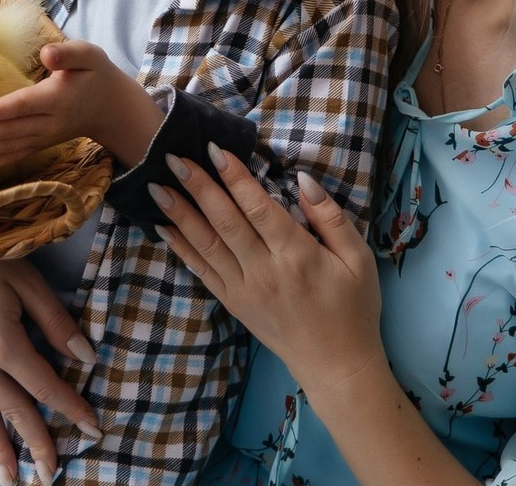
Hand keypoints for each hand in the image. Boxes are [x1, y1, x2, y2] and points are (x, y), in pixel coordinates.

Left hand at [0, 39, 165, 170]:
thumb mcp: (90, 55)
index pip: (23, 106)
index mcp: (57, 98)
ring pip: (10, 145)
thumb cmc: (97, 74)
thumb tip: (46, 54)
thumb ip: (68, 53)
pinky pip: (16, 155)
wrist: (112, 107)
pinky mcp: (41, 143)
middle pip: (11, 130)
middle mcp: (50, 122)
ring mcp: (45, 136)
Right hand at [0, 242, 100, 484]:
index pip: (45, 386)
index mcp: (3, 344)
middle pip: (14, 412)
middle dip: (36, 444)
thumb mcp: (26, 280)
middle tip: (51, 475)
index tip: (93, 429)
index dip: (71, 408)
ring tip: (12, 478)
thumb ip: (56, 321)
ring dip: (0, 449)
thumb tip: (86, 355)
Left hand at [150, 146, 387, 402]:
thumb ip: (331, 217)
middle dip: (198, 186)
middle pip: (225, 221)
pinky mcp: (234, 304)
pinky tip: (163, 228)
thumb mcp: (359, 259)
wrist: (337, 367)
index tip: (214, 149)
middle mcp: (264, 271)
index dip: (235, 177)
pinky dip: (182, 248)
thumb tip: (302, 180)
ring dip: (180, 214)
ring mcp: (244, 290)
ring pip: (207, 245)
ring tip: (156, 187)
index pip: (258, 207)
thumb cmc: (353, 308)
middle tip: (172, 157)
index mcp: (297, 255)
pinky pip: (203, 272)